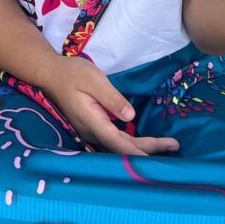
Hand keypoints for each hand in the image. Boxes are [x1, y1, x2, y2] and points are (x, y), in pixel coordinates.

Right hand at [41, 56, 178, 155]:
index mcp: (93, 121)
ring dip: (140, 148)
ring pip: (118, 147)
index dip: (143, 150)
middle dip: (148, 149)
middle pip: (122, 149)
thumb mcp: (93, 79)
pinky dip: (130, 143)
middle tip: (174, 146)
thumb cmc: (72, 73)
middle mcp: (91, 132)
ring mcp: (90, 131)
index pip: (120, 143)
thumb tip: (130, 118)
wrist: (50, 73)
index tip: (165, 150)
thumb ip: (112, 98)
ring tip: (164, 146)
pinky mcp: (92, 127)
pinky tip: (142, 141)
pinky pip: (113, 140)